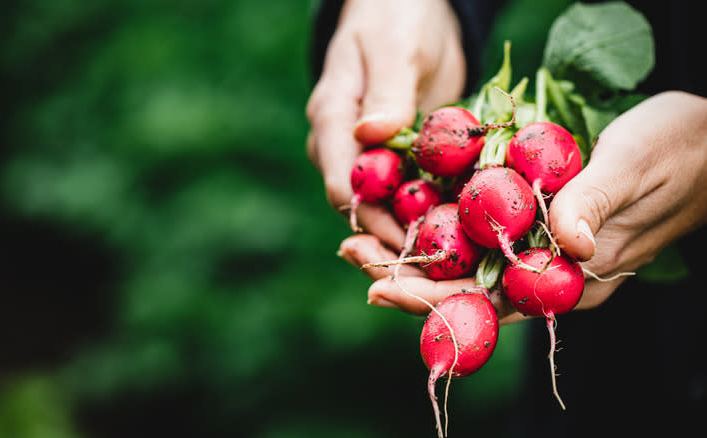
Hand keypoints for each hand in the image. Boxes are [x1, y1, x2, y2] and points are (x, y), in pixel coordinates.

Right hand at [306, 0, 465, 249]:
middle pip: (363, 208)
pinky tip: (465, 231)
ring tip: (454, 263)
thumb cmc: (396, 16)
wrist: (409, 9)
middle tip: (436, 272)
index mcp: (334, 122)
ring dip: (416, 235)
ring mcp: (374, 155)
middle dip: (394, 242)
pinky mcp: (403, 157)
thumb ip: (386, 91)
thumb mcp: (395, 47)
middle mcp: (347, 147)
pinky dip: (435, 211)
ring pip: (388, 208)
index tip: (409, 242)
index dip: (373, 220)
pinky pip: (414, 192)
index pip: (344, 184)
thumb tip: (371, 137)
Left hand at [339, 91, 706, 324]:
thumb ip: (596, 204)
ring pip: (467, 261)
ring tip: (359, 239)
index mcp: (572, 277)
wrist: (705, 139)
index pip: (490, 299)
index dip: (431, 298)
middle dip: (405, 276)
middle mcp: (550, 271)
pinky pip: (481, 232)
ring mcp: (542, 247)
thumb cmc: (679, 149)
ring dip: (413, 252)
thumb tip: (564, 246)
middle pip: (465, 286)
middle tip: (349, 254)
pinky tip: (405, 215)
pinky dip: (440, 226)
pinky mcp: (538, 219)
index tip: (379, 286)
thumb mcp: (636, 165)